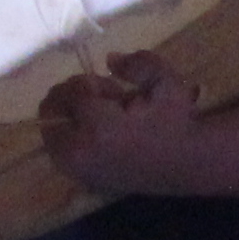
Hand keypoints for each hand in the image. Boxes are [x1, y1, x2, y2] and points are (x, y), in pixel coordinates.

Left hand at [38, 59, 212, 195]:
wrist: (188, 164)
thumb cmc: (178, 121)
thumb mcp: (166, 82)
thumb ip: (137, 64)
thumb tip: (109, 60)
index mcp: (96, 125)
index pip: (70, 93)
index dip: (88, 83)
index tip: (111, 86)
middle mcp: (78, 151)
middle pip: (50, 112)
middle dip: (74, 99)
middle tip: (105, 100)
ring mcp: (78, 169)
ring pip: (53, 133)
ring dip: (73, 118)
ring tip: (107, 118)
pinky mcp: (83, 179)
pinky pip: (63, 152)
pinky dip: (75, 138)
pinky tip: (106, 136)